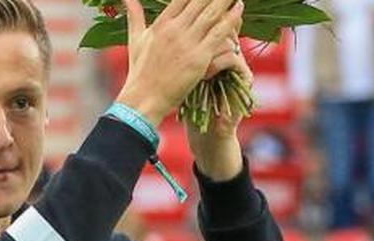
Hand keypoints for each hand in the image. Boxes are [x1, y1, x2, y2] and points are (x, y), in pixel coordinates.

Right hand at [115, 0, 245, 124]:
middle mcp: (175, 29)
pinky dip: (231, 18)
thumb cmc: (140, 72)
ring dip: (225, 0)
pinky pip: (219, 33)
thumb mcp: (136, 39)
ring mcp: (188, 42)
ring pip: (212, 13)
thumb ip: (134, 15)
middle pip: (200, 1)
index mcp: (161, 23)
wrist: (144, 98)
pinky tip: (239, 7)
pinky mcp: (199, 57)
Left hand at [185, 34, 249, 179]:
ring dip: (208, 52)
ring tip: (194, 66)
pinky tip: (204, 75)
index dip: (200, 28)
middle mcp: (230, 54)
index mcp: (216, 51)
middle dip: (204, 37)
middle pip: (221, 28)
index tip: (183, 33)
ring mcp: (239, 65)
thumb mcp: (183, 75)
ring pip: (227, 42)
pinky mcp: (246, 78)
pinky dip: (216, 64)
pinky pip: (233, 59)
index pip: (212, 25)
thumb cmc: (190, 105)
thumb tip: (168, 33)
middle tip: (187, 48)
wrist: (205, 133)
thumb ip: (182, 55)